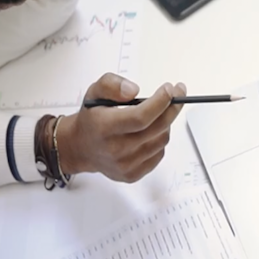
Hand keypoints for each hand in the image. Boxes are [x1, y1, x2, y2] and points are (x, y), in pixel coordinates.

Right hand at [56, 74, 186, 181]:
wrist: (81, 148)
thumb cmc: (91, 119)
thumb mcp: (94, 92)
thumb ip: (111, 84)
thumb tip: (134, 90)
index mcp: (104, 127)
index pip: (140, 117)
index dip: (160, 102)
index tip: (170, 89)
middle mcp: (115, 149)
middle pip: (157, 128)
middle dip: (172, 108)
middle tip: (178, 94)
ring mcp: (125, 165)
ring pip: (161, 140)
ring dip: (166, 124)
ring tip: (157, 114)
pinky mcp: (133, 174)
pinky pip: (159, 154)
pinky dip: (159, 139)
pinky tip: (150, 131)